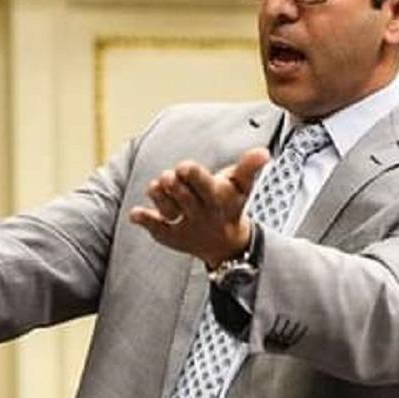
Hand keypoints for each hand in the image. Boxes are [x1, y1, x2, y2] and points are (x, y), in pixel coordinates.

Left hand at [129, 148, 269, 267]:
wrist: (226, 244)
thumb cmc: (230, 206)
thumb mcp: (242, 187)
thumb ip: (249, 168)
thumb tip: (263, 152)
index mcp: (217, 198)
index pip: (204, 186)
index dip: (192, 175)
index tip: (184, 166)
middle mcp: (200, 213)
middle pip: (184, 198)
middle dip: (173, 184)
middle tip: (168, 176)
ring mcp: (184, 226)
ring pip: (168, 211)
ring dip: (159, 198)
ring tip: (155, 187)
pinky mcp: (170, 235)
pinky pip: (156, 229)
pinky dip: (145, 221)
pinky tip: (135, 214)